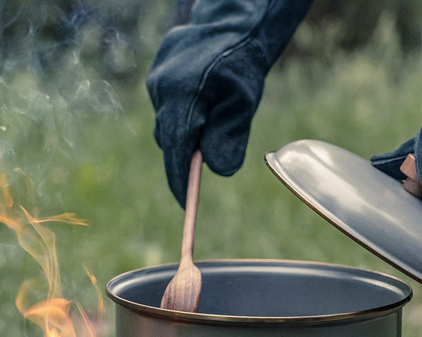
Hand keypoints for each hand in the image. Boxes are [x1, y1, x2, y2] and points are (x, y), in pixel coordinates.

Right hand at [147, 0, 311, 206]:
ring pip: (168, 125)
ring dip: (186, 135)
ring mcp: (155, 81)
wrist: (232, 25)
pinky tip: (203, 105)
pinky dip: (182, 117)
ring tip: (212, 124)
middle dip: (185, 159)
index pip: (177, 152)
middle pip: (169, 141)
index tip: (186, 205)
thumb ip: (230, 138)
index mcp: (182, 98)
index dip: (180, 182)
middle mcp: (161, 90)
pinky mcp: (156, 76)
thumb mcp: (244, 105)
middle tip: (203, 168)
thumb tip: (218, 170)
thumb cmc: (242, 66)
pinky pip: (167, 109)